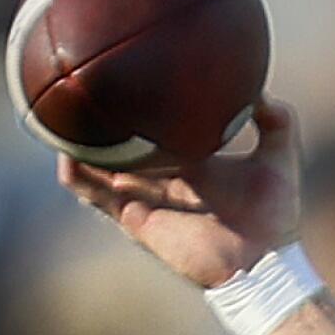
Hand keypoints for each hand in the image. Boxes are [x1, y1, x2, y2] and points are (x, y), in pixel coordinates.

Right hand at [56, 97, 302, 287]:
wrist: (262, 262)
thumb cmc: (273, 215)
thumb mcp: (279, 158)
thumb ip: (277, 122)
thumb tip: (259, 89)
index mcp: (189, 158)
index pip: (155, 126)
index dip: (140, 104)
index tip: (126, 72)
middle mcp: (160, 174)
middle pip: (119, 141)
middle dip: (99, 118)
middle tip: (79, 83)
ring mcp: (143, 195)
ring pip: (95, 162)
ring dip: (76, 140)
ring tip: (55, 110)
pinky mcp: (133, 216)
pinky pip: (92, 193)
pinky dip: (75, 172)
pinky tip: (64, 150)